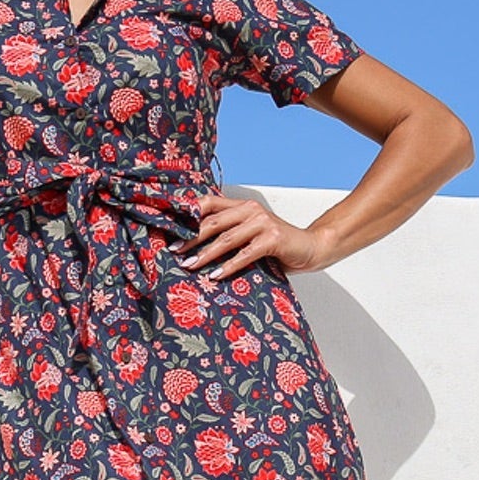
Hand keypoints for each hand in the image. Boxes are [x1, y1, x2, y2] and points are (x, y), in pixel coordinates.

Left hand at [171, 192, 334, 278]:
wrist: (311, 247)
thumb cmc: (276, 245)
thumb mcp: (248, 235)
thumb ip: (228, 235)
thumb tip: (192, 249)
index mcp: (241, 206)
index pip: (207, 204)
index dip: (186, 214)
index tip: (167, 229)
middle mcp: (250, 210)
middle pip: (212, 222)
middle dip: (190, 238)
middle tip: (173, 252)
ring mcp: (262, 223)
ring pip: (225, 238)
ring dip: (204, 254)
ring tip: (188, 266)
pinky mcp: (272, 239)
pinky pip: (245, 254)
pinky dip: (229, 266)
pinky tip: (216, 276)